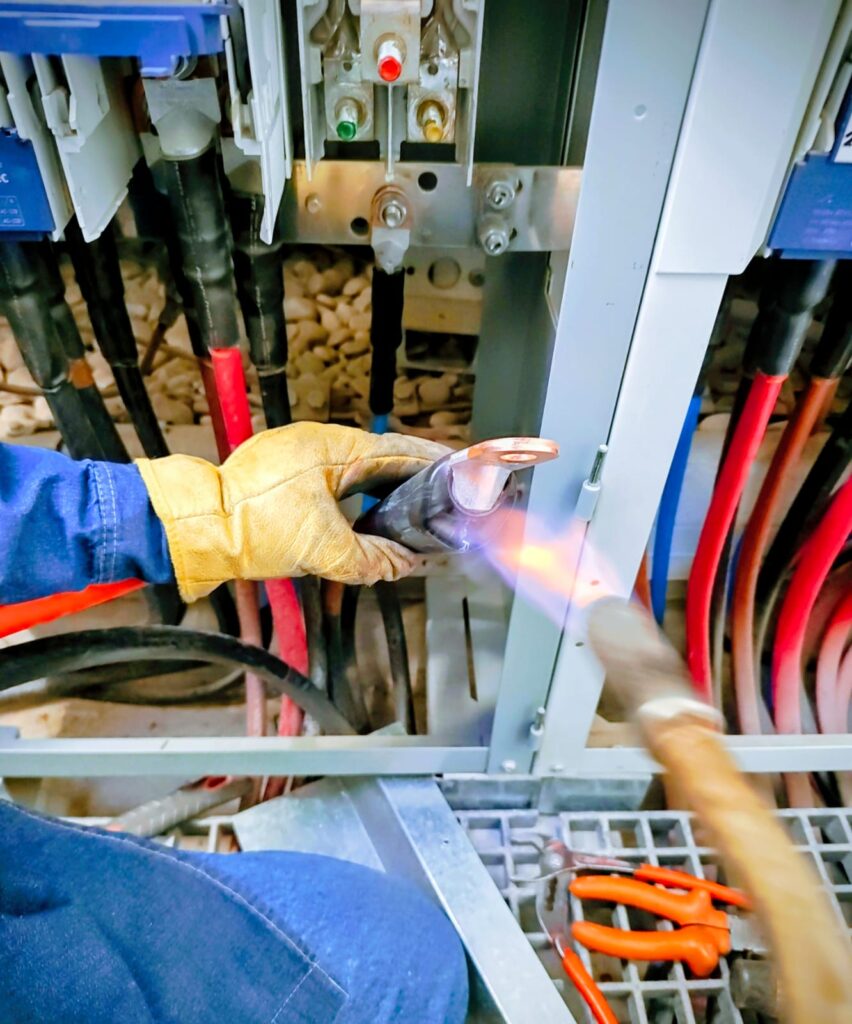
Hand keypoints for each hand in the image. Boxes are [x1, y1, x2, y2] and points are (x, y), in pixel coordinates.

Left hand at [137, 422, 448, 600]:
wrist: (194, 529)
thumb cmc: (250, 527)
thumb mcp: (322, 549)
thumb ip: (371, 558)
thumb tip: (404, 564)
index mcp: (335, 448)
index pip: (399, 449)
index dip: (433, 461)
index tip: (460, 468)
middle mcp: (319, 444)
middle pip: (380, 459)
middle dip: (411, 481)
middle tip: (441, 499)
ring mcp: (299, 458)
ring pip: (356, 473)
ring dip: (382, 492)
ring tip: (408, 514)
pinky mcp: (284, 476)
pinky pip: (333, 482)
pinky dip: (355, 499)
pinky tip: (363, 520)